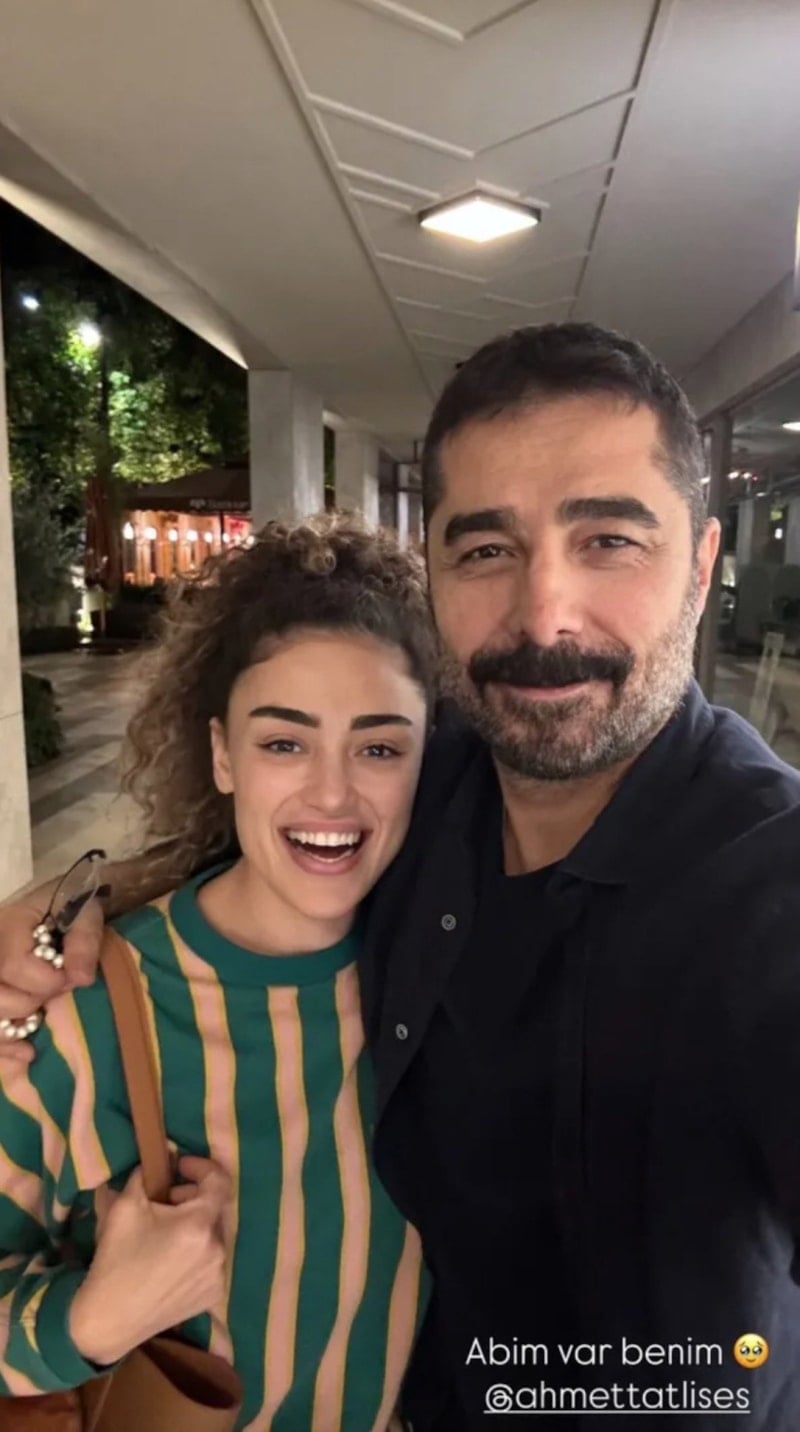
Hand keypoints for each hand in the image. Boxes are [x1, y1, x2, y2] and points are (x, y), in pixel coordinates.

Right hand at [0, 885, 103, 1064]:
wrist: (62, 903)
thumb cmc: (73, 907)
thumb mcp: (86, 914)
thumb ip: (83, 942)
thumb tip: (80, 979)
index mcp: (10, 926)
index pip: (14, 965)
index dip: (44, 982)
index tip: (68, 981)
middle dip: (24, 1005)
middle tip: (50, 1000)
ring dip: (9, 1033)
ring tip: (35, 1031)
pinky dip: (4, 1049)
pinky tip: (25, 1054)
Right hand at [69, 1156, 229, 1364]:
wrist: (109, 1319)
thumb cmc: (116, 1260)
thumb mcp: (125, 1206)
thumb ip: (145, 1175)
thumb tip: (158, 1159)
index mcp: (199, 1225)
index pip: (219, 1181)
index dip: (201, 1167)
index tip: (179, 1167)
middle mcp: (217, 1249)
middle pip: (215, 1209)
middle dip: (193, 1197)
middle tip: (166, 1200)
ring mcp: (218, 1275)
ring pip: (214, 1235)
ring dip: (196, 1225)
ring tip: (167, 1231)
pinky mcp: (213, 1295)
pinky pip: (213, 1260)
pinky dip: (198, 1250)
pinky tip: (172, 1258)